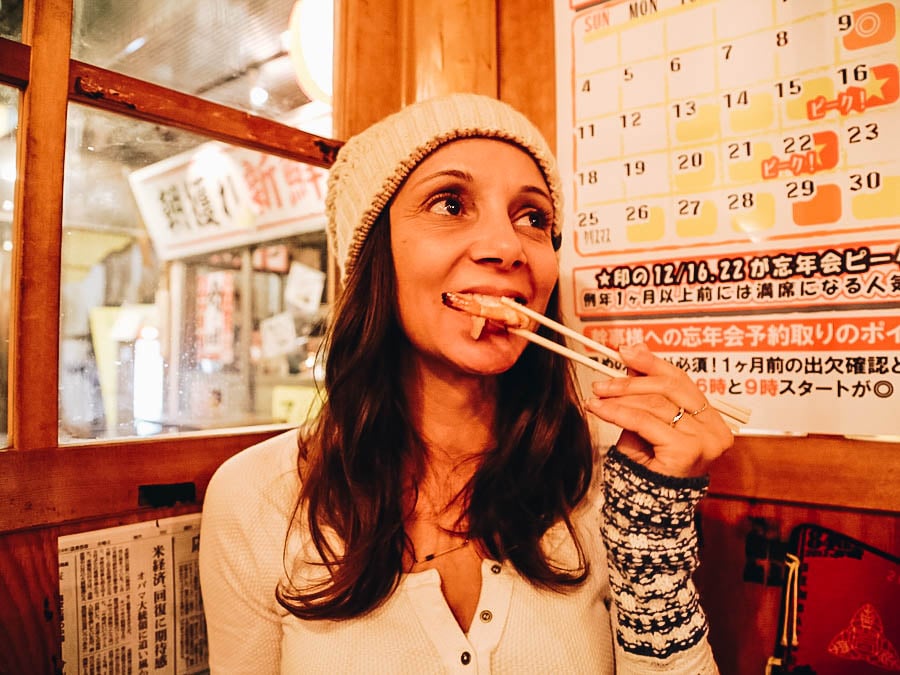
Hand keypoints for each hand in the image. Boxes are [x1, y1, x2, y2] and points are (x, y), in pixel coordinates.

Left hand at [584, 342, 732, 476]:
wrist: (647, 506)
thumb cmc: (649, 464)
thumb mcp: (646, 420)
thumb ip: (644, 388)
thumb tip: (634, 349)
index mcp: (711, 418)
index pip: (681, 381)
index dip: (652, 364)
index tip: (625, 352)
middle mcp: (715, 428)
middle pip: (670, 388)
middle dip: (632, 380)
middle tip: (603, 381)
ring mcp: (705, 440)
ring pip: (655, 404)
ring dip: (620, 397)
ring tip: (596, 395)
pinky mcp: (688, 450)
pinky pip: (645, 421)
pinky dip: (617, 412)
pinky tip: (598, 408)